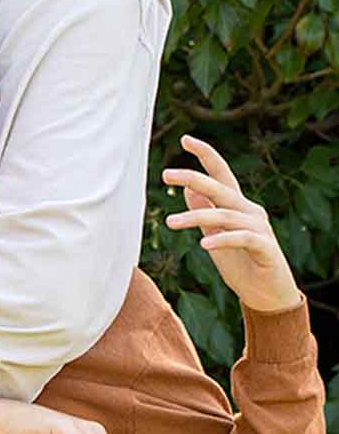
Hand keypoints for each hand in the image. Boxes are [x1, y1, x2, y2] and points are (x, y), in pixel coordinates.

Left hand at [162, 134, 301, 313]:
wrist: (268, 294)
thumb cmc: (240, 263)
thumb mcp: (214, 235)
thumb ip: (204, 212)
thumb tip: (188, 189)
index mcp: (237, 206)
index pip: (221, 174)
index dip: (206, 156)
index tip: (186, 139)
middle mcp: (250, 211)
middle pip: (220, 188)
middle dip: (193, 178)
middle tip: (166, 174)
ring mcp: (259, 228)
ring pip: (224, 215)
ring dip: (195, 217)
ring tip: (170, 223)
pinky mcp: (265, 248)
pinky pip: (242, 239)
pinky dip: (222, 240)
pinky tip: (204, 245)